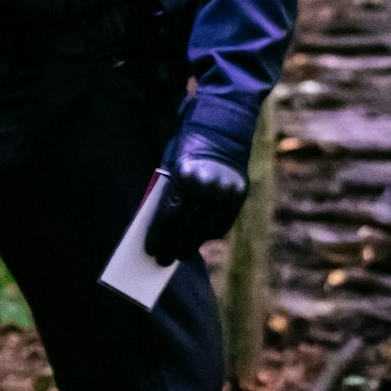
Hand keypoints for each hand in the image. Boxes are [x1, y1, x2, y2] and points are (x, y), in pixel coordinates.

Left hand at [145, 136, 248, 263]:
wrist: (221, 129)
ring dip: (193, 244)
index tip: (151, 251)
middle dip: (174, 246)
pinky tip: (199, 240)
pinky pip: (223, 224)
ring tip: (181, 253)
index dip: (159, 236)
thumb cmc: (186, 148)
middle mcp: (207, 186)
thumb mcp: (171, 165)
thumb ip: (168, 192)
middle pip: (188, 227)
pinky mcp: (239, 195)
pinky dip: (209, 234)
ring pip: (207, 229)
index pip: (169, 216)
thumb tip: (161, 229)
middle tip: (162, 261)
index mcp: (184, 176)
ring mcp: (226, 192)